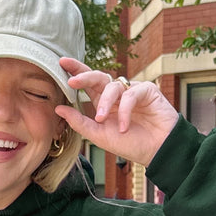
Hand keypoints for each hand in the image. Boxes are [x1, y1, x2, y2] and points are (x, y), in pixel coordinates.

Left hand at [55, 58, 179, 168]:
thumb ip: (79, 123)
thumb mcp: (99, 136)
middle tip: (72, 82)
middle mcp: (117, 94)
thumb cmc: (130, 144)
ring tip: (101, 119)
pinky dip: (124, 110)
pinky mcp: (147, 90)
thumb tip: (58, 108)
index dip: (76, 71)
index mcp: (104, 103)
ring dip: (104, 103)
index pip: (88, 84)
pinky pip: (131, 94)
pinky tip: (124, 126)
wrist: (157, 152)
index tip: (61, 63)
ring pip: (113, 86)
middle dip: (84, 77)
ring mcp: (132, 90)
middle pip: (98, 77)